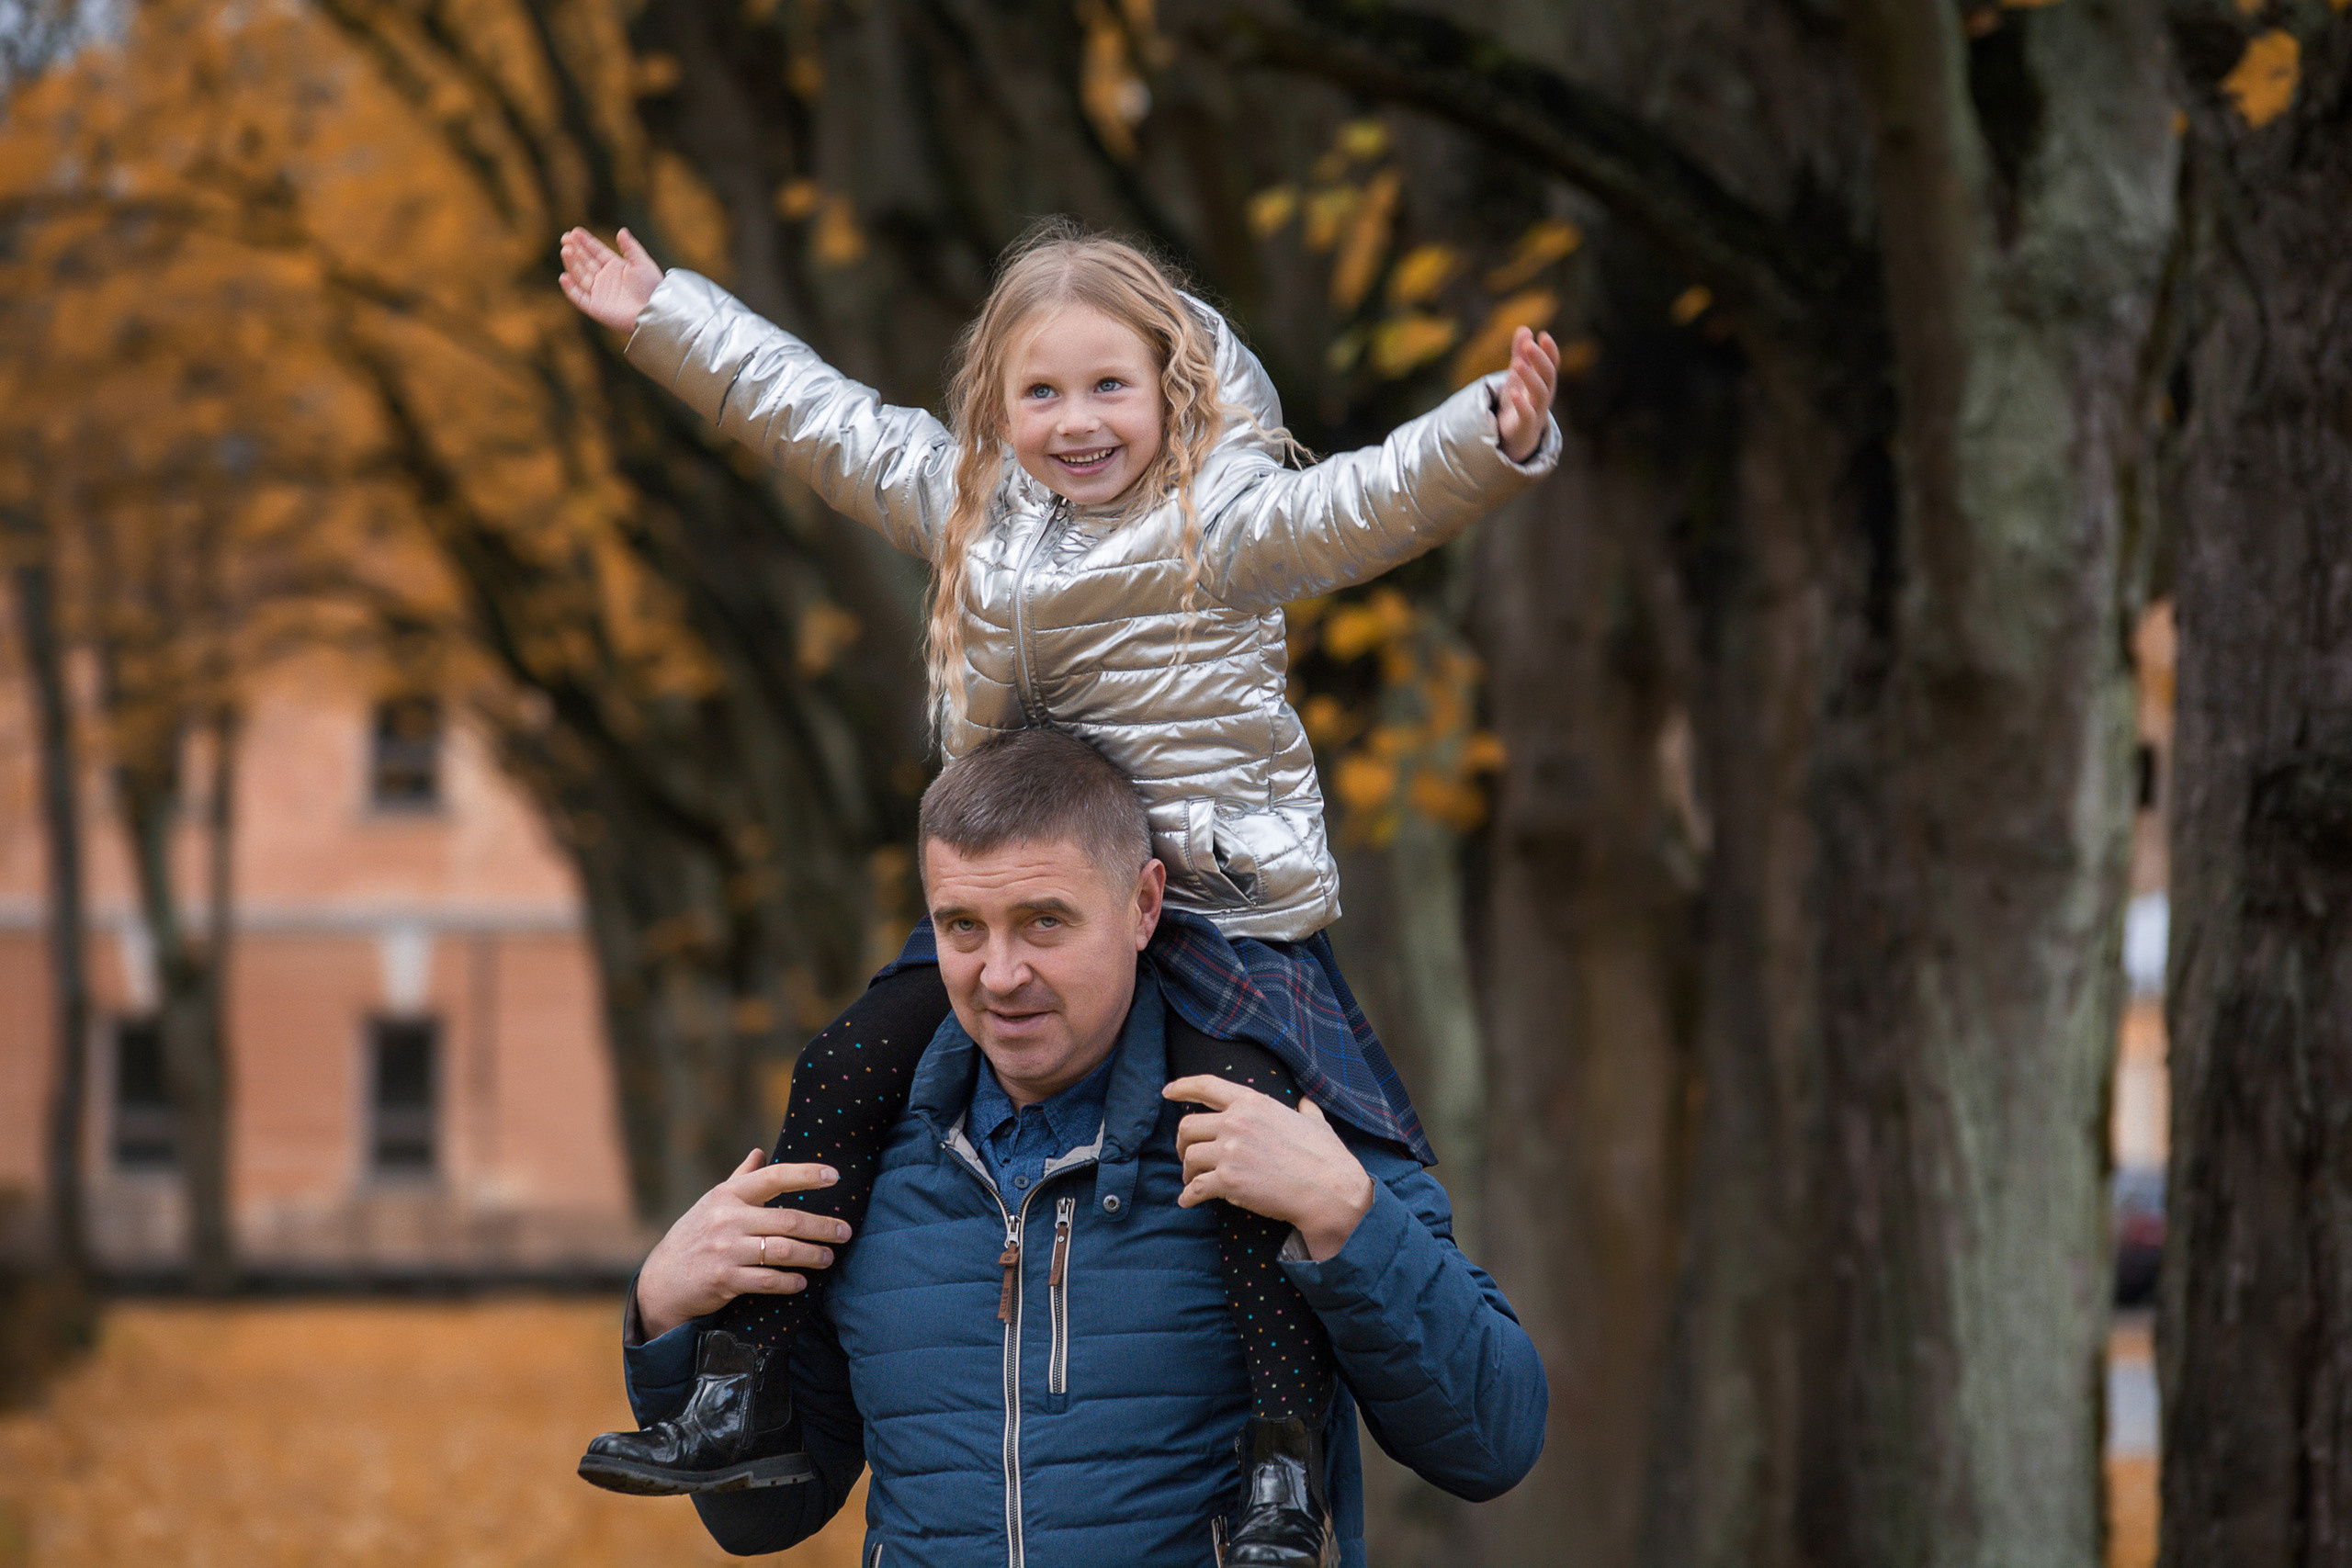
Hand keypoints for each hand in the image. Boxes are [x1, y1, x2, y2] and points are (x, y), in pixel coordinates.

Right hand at [558, 226, 661, 333]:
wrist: (653, 310)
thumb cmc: (651, 288)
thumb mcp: (642, 263)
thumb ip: (631, 248)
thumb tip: (622, 231)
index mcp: (616, 267)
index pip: (596, 252)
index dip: (586, 242)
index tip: (575, 231)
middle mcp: (605, 279)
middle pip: (585, 262)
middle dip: (575, 250)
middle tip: (565, 237)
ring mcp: (599, 293)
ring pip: (580, 276)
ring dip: (572, 263)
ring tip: (566, 250)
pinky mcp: (595, 307)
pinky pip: (578, 297)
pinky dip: (570, 288)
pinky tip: (564, 277)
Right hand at [634, 1148, 852, 1337]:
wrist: (661, 1280)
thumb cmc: (694, 1235)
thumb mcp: (713, 1202)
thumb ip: (740, 1179)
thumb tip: (760, 1151)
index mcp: (728, 1195)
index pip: (774, 1177)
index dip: (807, 1175)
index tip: (835, 1176)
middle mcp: (727, 1219)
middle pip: (789, 1220)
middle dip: (823, 1227)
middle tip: (845, 1232)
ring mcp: (725, 1250)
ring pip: (782, 1252)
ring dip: (812, 1256)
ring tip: (828, 1258)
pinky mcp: (724, 1280)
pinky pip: (767, 1281)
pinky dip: (789, 1282)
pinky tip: (802, 1282)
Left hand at [1163, 1077, 1376, 1262]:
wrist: (1330, 1191)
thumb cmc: (1326, 1157)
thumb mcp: (1315, 1121)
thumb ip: (1305, 1108)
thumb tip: (1306, 1101)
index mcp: (1254, 1102)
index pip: (1207, 1086)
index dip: (1182, 1087)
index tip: (1168, 1092)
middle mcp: (1236, 1122)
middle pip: (1188, 1126)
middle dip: (1182, 1142)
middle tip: (1187, 1155)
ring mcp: (1230, 1151)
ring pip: (1189, 1157)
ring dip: (1187, 1171)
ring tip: (1193, 1181)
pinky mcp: (1228, 1181)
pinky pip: (1195, 1188)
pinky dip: (1188, 1196)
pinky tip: (1188, 1201)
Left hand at [1495, 326, 1560, 463]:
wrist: (1517, 438)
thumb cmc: (1521, 403)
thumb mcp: (1518, 377)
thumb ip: (1521, 354)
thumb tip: (1524, 329)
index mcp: (1545, 382)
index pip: (1553, 364)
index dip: (1550, 351)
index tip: (1543, 335)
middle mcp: (1545, 395)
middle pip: (1548, 375)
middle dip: (1540, 359)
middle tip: (1529, 345)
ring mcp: (1537, 411)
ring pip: (1540, 393)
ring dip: (1530, 378)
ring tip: (1517, 364)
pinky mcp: (1526, 426)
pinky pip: (1527, 414)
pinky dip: (1522, 404)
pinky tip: (1514, 392)